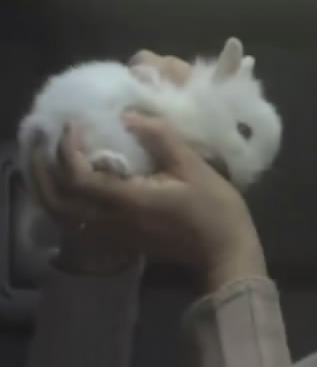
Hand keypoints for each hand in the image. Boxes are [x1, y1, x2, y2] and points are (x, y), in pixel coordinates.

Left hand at [28, 48, 193, 275]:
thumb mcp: (193, 166)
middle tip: (47, 136)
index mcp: (127, 201)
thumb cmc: (215, 209)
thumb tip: (129, 115)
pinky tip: (71, 180)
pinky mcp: (117, 238)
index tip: (75, 123)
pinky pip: (74, 219)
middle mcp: (110, 221)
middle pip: (55, 199)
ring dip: (48, 183)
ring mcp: (111, 234)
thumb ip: (160, 137)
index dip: (68, 147)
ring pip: (60, 213)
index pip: (77, 176)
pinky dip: (63, 198)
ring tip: (52, 156)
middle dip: (43, 165)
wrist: (224, 251)